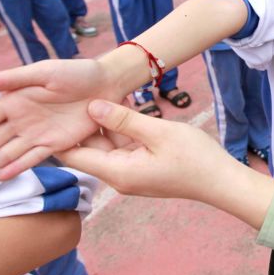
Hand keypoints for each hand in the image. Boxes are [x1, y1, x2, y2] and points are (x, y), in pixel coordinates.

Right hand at [0, 59, 123, 195]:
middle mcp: (18, 122)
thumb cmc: (76, 72)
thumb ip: (10, 78)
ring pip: (1, 158)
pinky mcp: (56, 144)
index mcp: (10, 102)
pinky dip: (15, 169)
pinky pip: (32, 159)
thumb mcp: (43, 71)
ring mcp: (35, 135)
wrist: (107, 83)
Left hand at [56, 100, 273, 228]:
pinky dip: (121, 132)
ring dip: (104, 126)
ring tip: (98, 96)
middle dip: (83, 125)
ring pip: (107, 148)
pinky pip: (122, 150)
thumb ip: (124, 119)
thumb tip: (92, 106)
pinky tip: (123, 111)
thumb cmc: (194, 157)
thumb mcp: (158, 132)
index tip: (52, 109)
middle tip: (75, 94)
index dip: (58, 135)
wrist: (221, 180)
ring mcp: (131, 175)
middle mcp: (118, 177)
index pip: (72, 156)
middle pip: (89, 150)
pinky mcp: (142, 171)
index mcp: (117, 171)